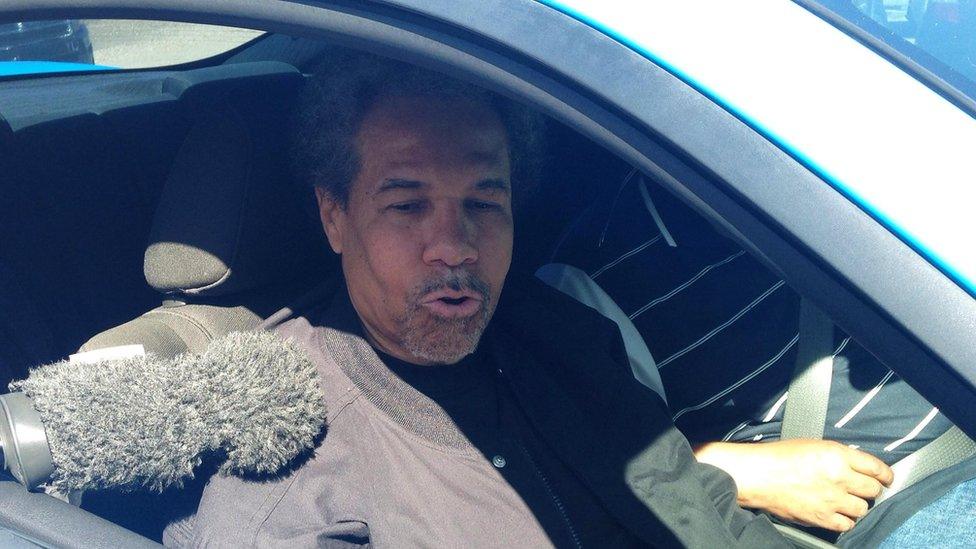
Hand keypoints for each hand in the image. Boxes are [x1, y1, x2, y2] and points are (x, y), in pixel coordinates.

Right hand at [694, 439, 893, 531]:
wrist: (758, 475)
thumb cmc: (778, 457)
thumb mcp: (813, 445)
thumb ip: (838, 455)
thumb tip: (857, 465)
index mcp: (837, 455)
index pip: (877, 467)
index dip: (886, 474)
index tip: (887, 478)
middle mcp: (839, 478)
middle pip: (873, 490)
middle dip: (871, 489)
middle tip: (863, 488)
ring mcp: (832, 500)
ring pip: (863, 509)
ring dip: (857, 505)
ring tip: (845, 501)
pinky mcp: (822, 518)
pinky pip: (847, 524)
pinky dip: (844, 520)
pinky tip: (836, 513)